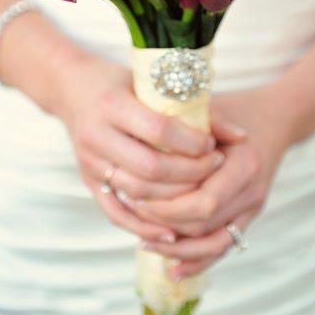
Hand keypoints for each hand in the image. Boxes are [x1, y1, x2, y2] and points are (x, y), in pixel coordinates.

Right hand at [52, 51, 226, 242]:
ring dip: (174, 199)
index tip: (212, 146)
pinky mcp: (87, 182)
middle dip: (189, 173)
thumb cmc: (120, 82)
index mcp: (111, 104)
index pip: (158, 129)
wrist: (72, 89)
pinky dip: (144, 226)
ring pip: (136, 193)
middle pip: (149, 167)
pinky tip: (170, 232)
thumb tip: (242, 136)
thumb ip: (196, 109)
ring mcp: (88, 162)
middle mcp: (96, 135)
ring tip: (200, 191)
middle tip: (214, 167)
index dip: (191, 143)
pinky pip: (116, 212)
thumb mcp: (152, 84)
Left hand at [130, 85, 294, 278]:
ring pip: (213, 243)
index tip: (137, 198)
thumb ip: (184, 128)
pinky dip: (198, 261)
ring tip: (146, 244)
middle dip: (165, 225)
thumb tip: (142, 144)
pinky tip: (173, 270)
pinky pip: (224, 246)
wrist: (274, 117)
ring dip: (178, 250)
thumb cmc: (235, 107)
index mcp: (245, 163)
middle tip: (132, 214)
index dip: (167, 207)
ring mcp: (253, 207)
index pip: (203, 202)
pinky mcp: (249, 216)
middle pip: (204, 225)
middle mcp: (252, 190)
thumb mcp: (210, 109)